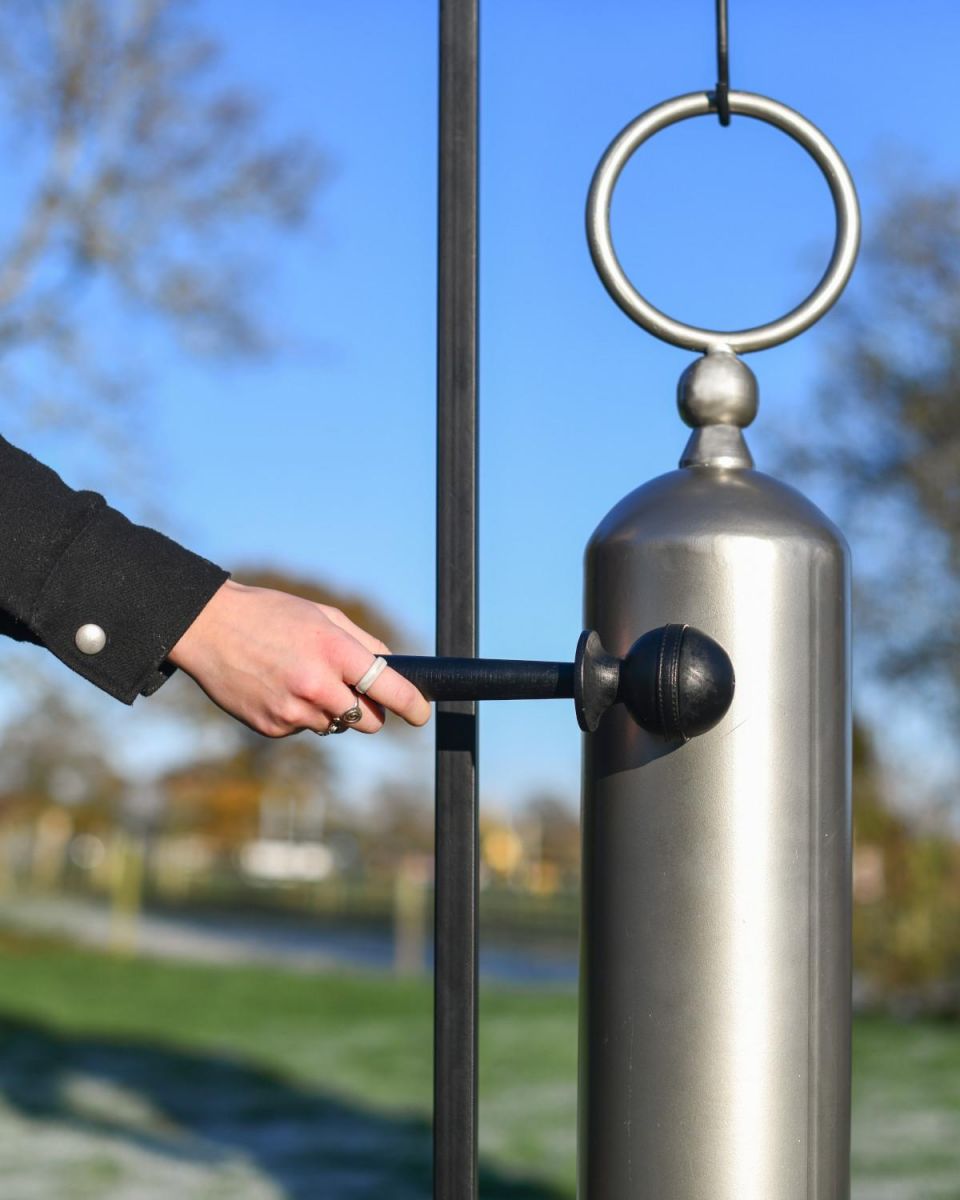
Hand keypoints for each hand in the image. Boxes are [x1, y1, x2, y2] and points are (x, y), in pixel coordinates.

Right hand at [167, 580, 430, 736]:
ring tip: (300, 678)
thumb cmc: (272, 615)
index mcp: (334, 651)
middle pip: (367, 722)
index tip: (421, 714)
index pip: (388, 688)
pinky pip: (303, 729)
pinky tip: (278, 687)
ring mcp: (292, 711)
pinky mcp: (271, 727)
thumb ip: (363, 644)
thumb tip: (395, 668)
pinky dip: (299, 715)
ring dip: (329, 711)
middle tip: (353, 692)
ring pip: (334, 726)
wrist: (208, 627)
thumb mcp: (323, 616)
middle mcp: (316, 685)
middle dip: (369, 711)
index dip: (412, 706)